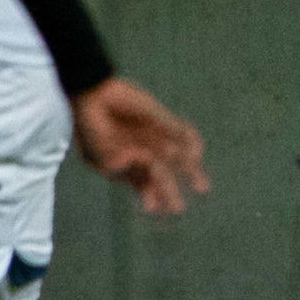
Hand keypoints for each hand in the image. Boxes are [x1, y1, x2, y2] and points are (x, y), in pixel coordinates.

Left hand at [73, 77, 207, 216]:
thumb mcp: (157, 116)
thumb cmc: (127, 101)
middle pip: (156, 179)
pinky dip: (129, 162)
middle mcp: (139, 156)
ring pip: (138, 181)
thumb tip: (195, 153)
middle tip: (177, 208)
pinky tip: (134, 153)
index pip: (175, 166)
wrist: (97, 92)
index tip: (202, 187)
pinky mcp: (100, 159)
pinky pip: (117, 167)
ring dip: (146, 193)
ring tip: (153, 207)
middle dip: (167, 193)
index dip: (189, 176)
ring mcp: (120, 160)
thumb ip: (176, 132)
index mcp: (155, 144)